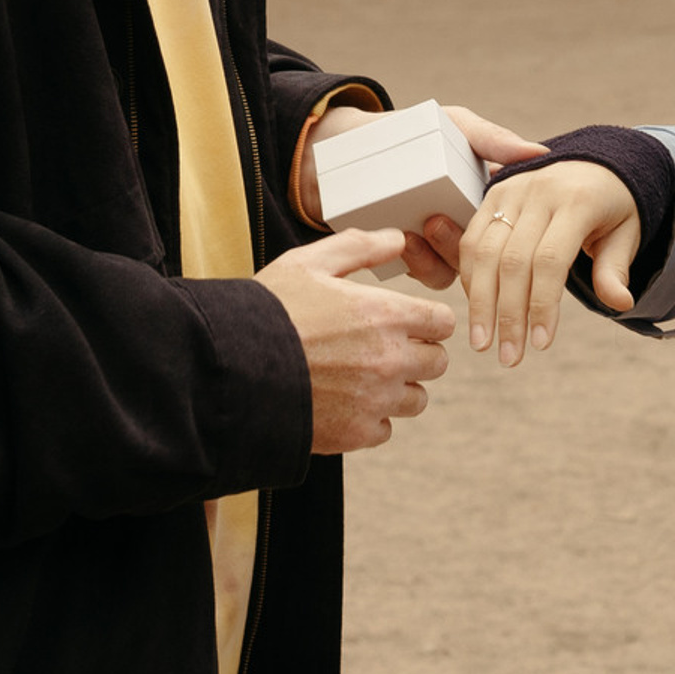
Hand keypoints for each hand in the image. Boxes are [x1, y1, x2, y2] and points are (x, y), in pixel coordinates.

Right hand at [257, 231, 455, 451]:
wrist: (231, 370)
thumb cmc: (269, 312)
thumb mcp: (309, 263)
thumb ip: (359, 247)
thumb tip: (397, 239)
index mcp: (385, 314)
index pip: (443, 322)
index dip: (428, 319)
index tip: (409, 322)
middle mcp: (390, 359)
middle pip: (437, 362)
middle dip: (419, 353)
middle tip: (385, 348)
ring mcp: (376, 400)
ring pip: (416, 399)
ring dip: (399, 388)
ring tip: (363, 376)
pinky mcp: (356, 433)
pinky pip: (385, 429)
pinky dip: (371, 418)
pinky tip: (344, 402)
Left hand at [300, 102, 551, 292]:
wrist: (350, 141)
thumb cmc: (409, 129)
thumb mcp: (455, 126)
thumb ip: (492, 139)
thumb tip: (539, 152)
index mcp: (484, 200)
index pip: (507, 224)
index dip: (506, 228)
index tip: (486, 209)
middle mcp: (465, 226)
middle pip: (480, 254)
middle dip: (457, 244)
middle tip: (434, 221)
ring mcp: (437, 245)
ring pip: (450, 270)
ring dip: (432, 259)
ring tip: (409, 235)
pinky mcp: (408, 258)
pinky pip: (419, 275)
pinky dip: (412, 265)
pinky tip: (397, 245)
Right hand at [449, 161, 640, 367]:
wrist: (596, 164)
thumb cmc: (614, 208)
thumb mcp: (626, 234)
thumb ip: (616, 269)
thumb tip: (620, 304)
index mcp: (577, 200)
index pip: (551, 259)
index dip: (542, 304)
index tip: (542, 344)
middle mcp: (539, 191)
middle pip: (513, 260)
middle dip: (507, 314)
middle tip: (508, 358)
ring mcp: (511, 190)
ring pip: (484, 251)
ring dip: (480, 302)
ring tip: (483, 343)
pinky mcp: (493, 194)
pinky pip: (472, 240)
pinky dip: (470, 277)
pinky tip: (479, 309)